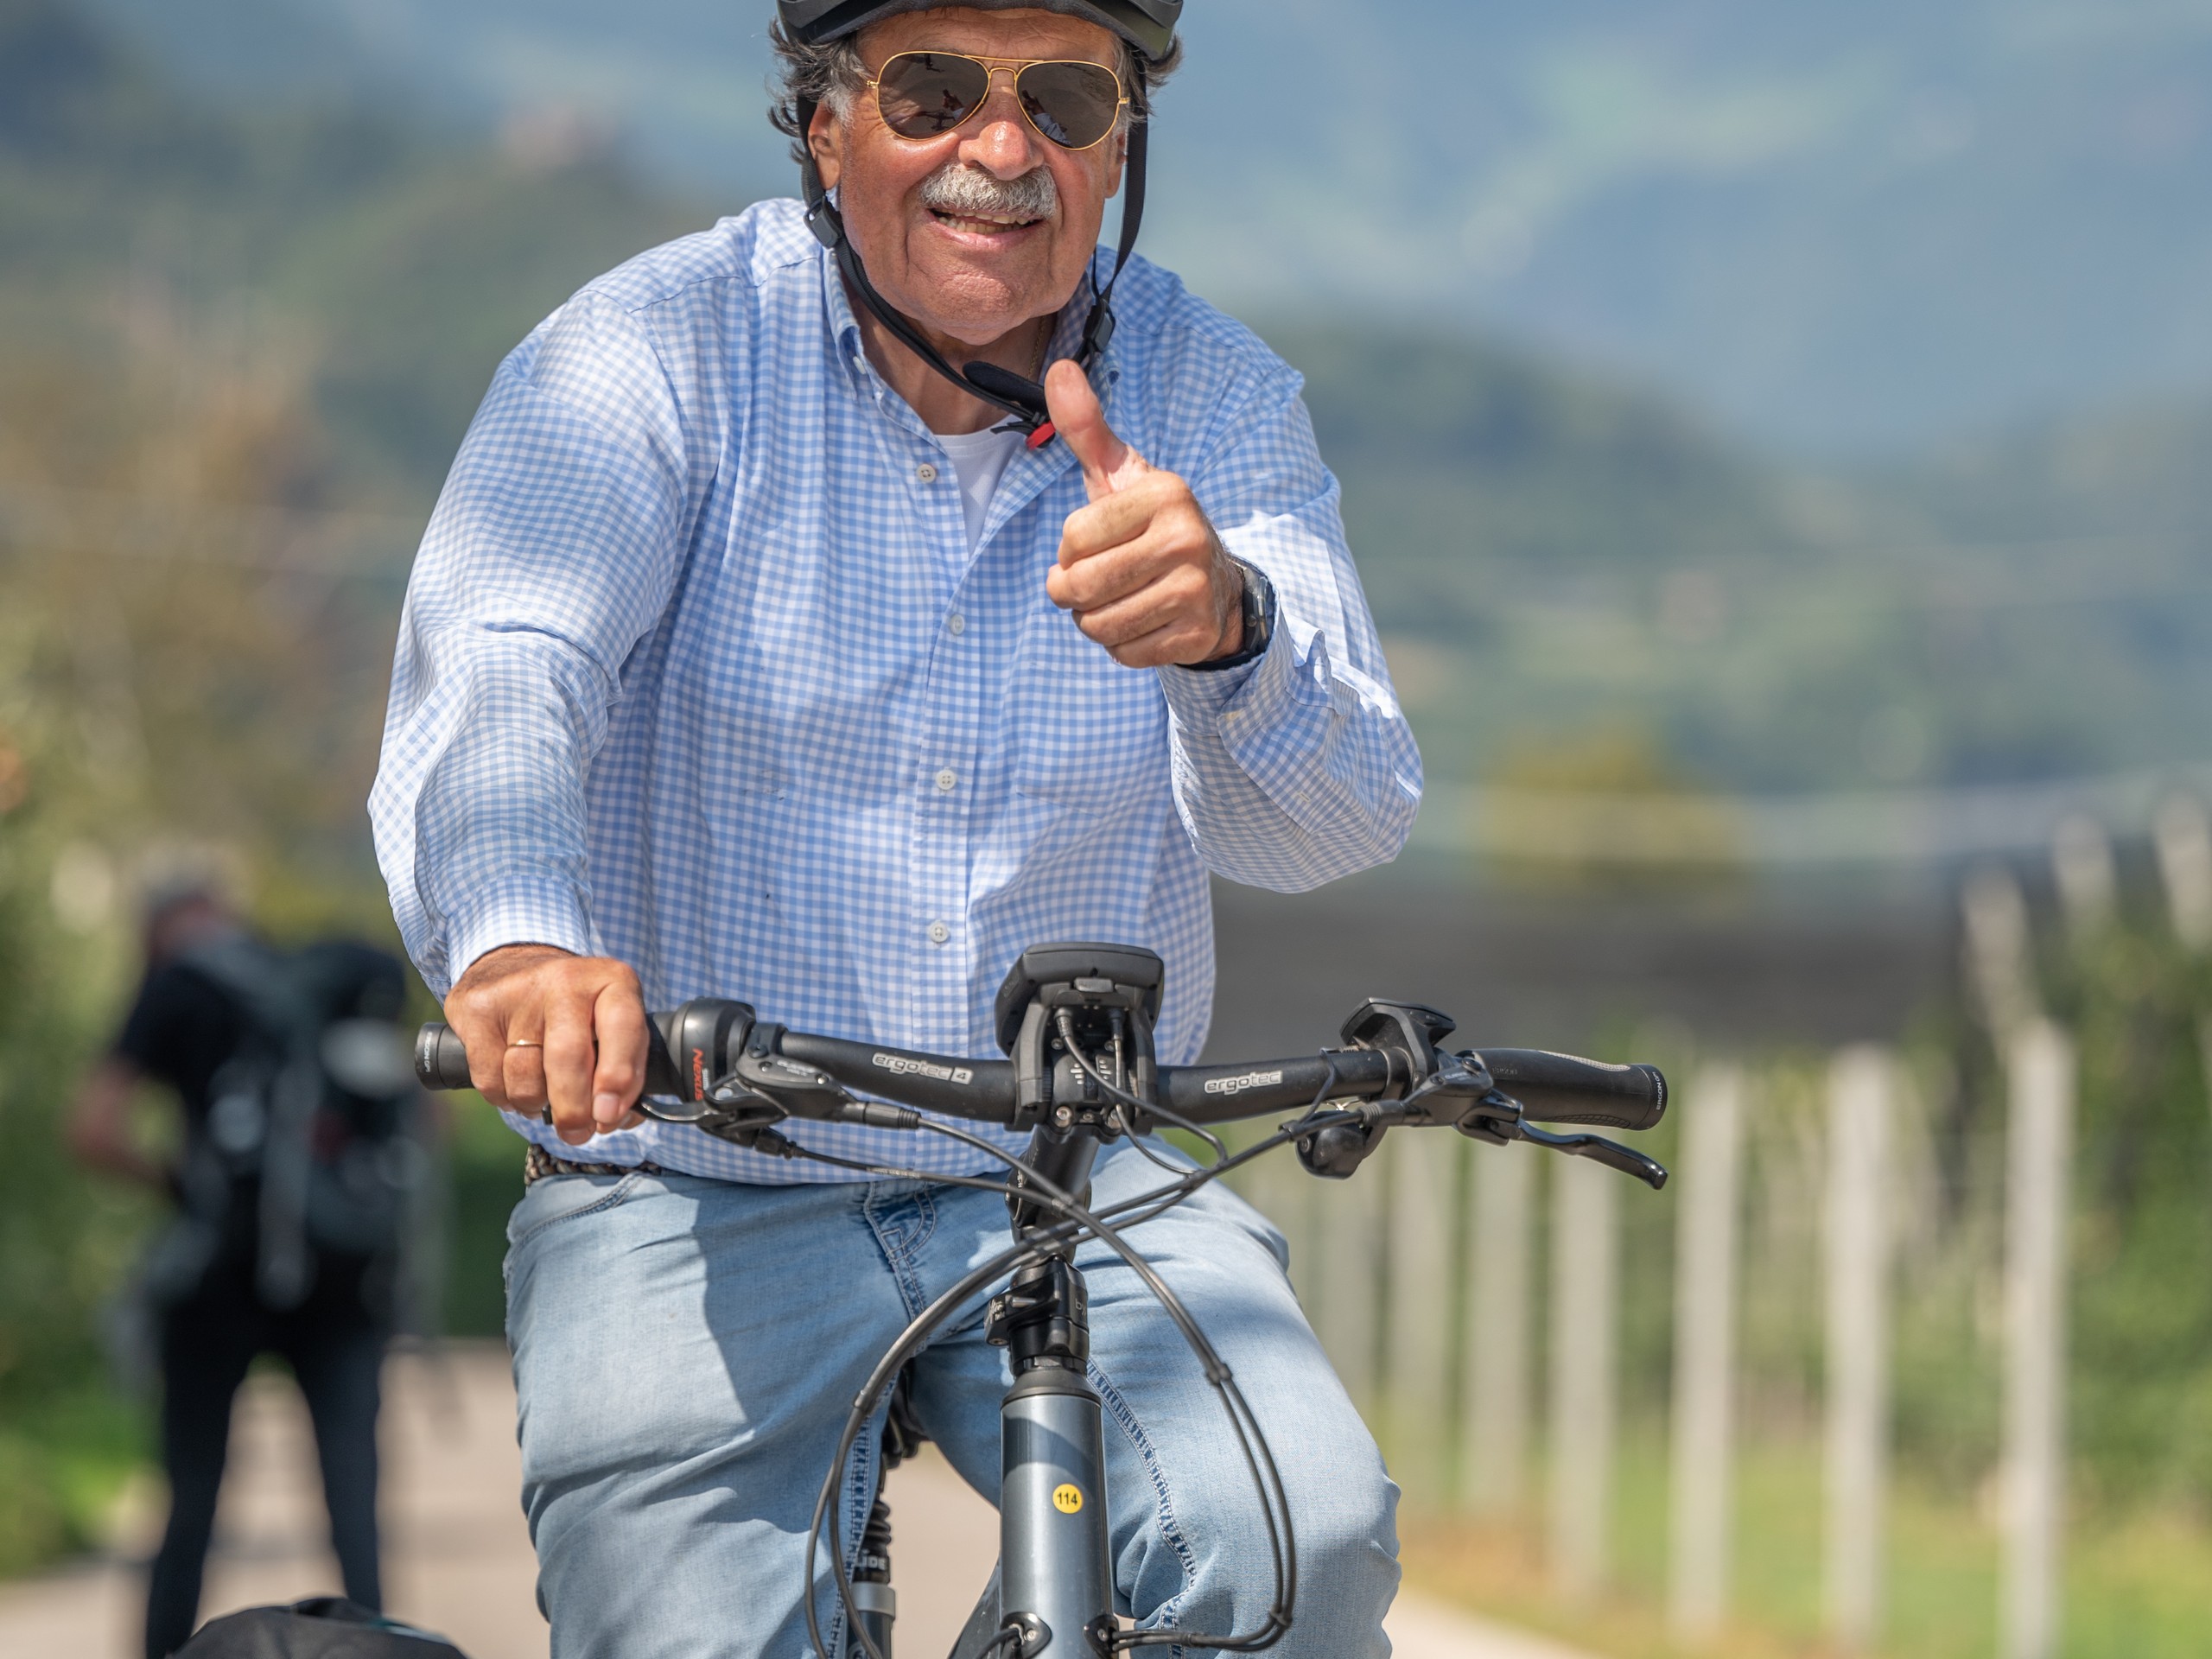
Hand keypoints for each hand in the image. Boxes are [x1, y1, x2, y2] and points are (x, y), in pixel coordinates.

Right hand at [444, 944, 647, 1145]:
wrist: (512, 968)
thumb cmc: (576, 1014)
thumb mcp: (612, 1028)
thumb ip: (625, 1075)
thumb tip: (613, 1120)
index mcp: (613, 981)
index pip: (623, 1028)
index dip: (618, 1077)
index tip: (608, 1116)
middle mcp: (566, 980)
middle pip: (568, 1057)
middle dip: (574, 1109)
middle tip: (577, 1133)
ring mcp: (518, 992)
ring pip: (526, 1077)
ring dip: (536, 1106)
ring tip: (543, 1101)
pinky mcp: (477, 1009)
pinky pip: (490, 1080)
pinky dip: (505, 1099)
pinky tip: (514, 1087)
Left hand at [1043, 361, 1244, 667]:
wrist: (1216, 585)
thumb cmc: (1150, 526)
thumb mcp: (1121, 477)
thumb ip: (1086, 428)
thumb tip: (1060, 368)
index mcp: (1166, 493)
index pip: (1073, 537)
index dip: (1068, 551)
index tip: (1088, 547)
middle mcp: (1188, 538)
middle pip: (1083, 586)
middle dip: (1071, 593)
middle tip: (1086, 586)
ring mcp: (1197, 590)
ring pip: (1099, 625)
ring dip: (1094, 621)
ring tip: (1118, 601)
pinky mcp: (1198, 635)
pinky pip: (1125, 652)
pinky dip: (1121, 645)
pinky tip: (1142, 622)